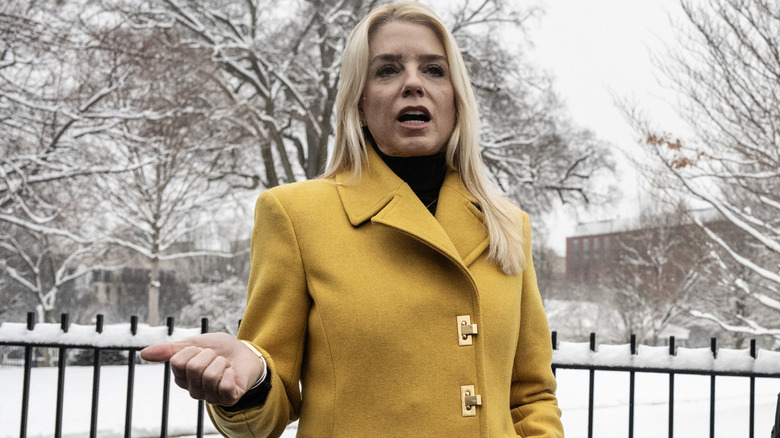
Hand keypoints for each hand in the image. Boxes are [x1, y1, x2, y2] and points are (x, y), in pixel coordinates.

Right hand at [140, 332, 264, 405]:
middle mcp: (193, 390)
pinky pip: (225, 385)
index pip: (177, 362)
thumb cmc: (219, 349)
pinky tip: (232, 374)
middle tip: (216, 357)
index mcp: (181, 377)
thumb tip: (142, 353)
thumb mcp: (193, 344)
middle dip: (209, 355)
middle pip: (194, 368)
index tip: (202, 350)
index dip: (193, 350)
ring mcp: (210, 397)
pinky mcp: (227, 399)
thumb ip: (169, 350)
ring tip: (225, 364)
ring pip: (209, 376)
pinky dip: (231, 373)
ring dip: (221, 363)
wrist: (245, 351)